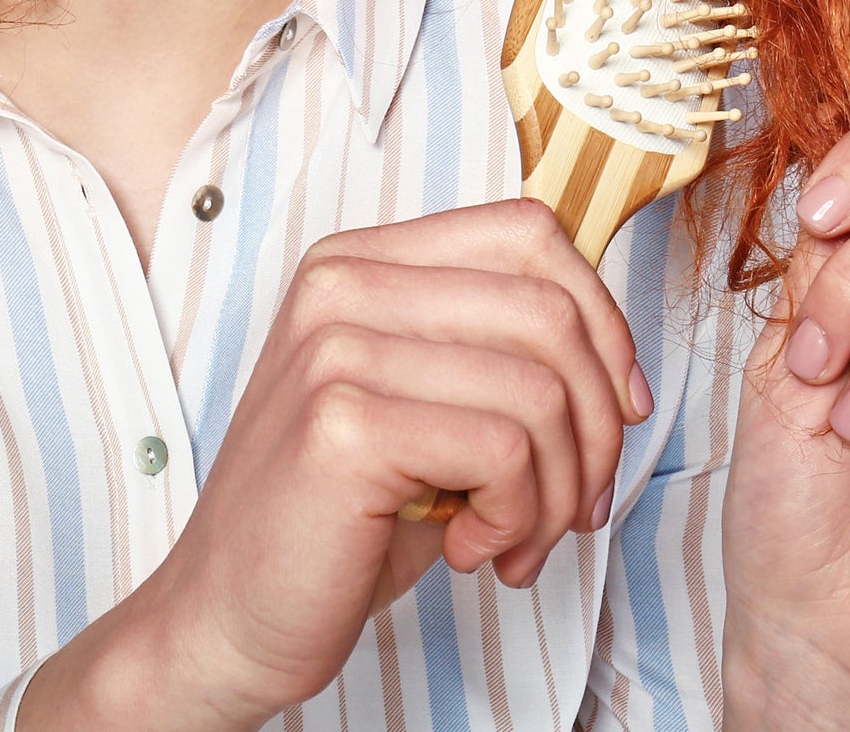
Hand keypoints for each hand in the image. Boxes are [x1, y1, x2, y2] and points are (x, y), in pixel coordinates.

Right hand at [22, 199, 650, 731]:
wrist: (229, 614)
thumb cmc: (340, 519)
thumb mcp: (424, 407)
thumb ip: (493, 353)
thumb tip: (620, 363)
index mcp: (361, 261)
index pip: (531, 235)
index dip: (603, 322)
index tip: (616, 408)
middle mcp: (341, 285)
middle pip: (551, 313)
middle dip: (595, 429)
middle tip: (572, 506)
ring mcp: (335, 348)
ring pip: (539, 391)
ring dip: (555, 493)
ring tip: (513, 540)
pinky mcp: (342, 425)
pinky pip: (504, 452)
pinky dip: (516, 518)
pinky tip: (470, 549)